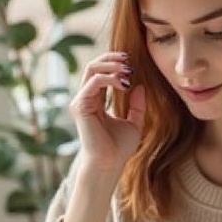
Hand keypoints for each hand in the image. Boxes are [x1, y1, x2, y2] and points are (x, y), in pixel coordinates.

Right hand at [69, 52, 145, 176]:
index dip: (115, 64)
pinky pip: (94, 82)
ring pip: (92, 69)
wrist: (110, 163)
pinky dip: (110, 78)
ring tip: (128, 70)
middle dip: (111, 58)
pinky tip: (124, 84)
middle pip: (93, 66)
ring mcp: (81, 101)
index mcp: (96, 101)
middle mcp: (86, 98)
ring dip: (111, 65)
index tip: (133, 64)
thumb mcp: (134, 123)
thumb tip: (140, 86)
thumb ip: (137, 105)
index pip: (101, 73)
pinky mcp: (80, 105)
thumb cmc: (119, 148)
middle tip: (129, 59)